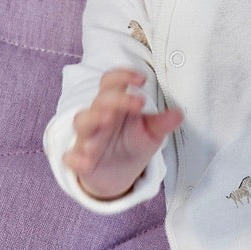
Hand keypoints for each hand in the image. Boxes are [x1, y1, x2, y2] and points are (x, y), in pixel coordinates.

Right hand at [64, 68, 182, 200]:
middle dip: (115, 98)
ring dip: (93, 119)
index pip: (111, 82)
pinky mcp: (80, 160)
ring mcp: (88, 137)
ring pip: (82, 122)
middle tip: (136, 102)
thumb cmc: (131, 143)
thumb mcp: (151, 133)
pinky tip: (85, 161)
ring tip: (107, 120)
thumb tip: (179, 114)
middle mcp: (99, 116)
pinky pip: (71, 157)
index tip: (143, 79)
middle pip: (100, 100)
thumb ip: (162, 123)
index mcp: (115, 104)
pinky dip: (75, 158)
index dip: (123, 75)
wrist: (117, 174)